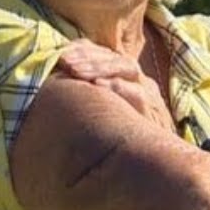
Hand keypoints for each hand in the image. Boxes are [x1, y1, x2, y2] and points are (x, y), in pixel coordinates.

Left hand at [56, 39, 174, 132]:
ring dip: (100, 67)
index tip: (60, 54)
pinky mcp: (154, 111)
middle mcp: (137, 80)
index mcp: (124, 77)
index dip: (82, 50)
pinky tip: (99, 85)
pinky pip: (139, 94)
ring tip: (76, 71)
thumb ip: (84, 96)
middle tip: (65, 62)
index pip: (104, 53)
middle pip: (114, 57)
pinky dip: (119, 87)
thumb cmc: (118, 138)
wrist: (154, 160)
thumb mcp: (101, 112)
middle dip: (88, 56)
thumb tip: (55, 83)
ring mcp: (149, 93)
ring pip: (128, 68)